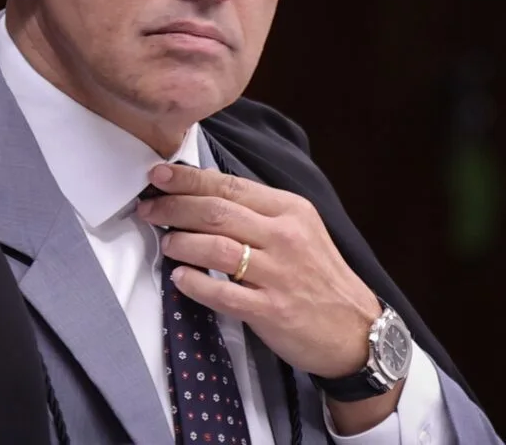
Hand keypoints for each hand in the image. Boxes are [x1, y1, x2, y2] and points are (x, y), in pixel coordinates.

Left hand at [136, 162, 381, 380]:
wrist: (357, 330)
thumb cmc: (320, 277)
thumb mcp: (301, 229)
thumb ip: (259, 212)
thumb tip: (205, 196)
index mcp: (290, 210)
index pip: (230, 185)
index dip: (189, 180)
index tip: (159, 175)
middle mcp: (284, 237)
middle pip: (217, 212)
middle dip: (174, 207)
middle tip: (148, 209)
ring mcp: (278, 274)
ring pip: (216, 248)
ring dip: (181, 243)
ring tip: (165, 244)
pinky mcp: (271, 310)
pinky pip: (223, 293)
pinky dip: (195, 284)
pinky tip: (180, 279)